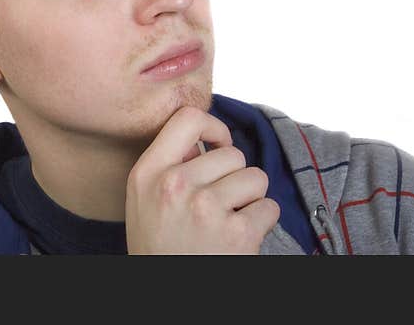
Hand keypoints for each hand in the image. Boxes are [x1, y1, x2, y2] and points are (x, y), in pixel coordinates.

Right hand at [125, 106, 279, 253]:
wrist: (165, 295)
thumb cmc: (157, 247)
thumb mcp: (144, 200)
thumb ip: (166, 165)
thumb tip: (200, 140)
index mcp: (148, 172)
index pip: (187, 118)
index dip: (213, 127)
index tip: (218, 145)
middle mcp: (175, 184)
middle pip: (232, 154)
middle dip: (235, 176)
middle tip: (221, 203)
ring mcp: (206, 208)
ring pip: (256, 178)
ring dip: (250, 199)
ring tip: (230, 220)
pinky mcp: (236, 233)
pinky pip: (269, 208)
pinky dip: (261, 223)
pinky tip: (240, 237)